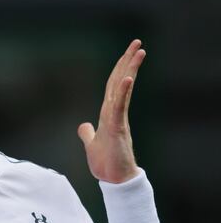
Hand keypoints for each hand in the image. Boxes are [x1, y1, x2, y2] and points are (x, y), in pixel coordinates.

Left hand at [77, 39, 144, 183]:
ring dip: (130, 70)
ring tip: (139, 52)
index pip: (113, 85)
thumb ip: (87, 133)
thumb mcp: (91, 144)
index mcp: (108, 114)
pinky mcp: (118, 128)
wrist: (114, 180)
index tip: (128, 52)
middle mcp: (114, 113)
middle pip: (120, 81)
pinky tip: (127, 78)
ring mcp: (118, 119)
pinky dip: (123, 93)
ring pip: (123, 90)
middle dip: (127, 61)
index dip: (119, 68)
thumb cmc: (106, 163)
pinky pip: (120, 107)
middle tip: (137, 42)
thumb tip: (83, 126)